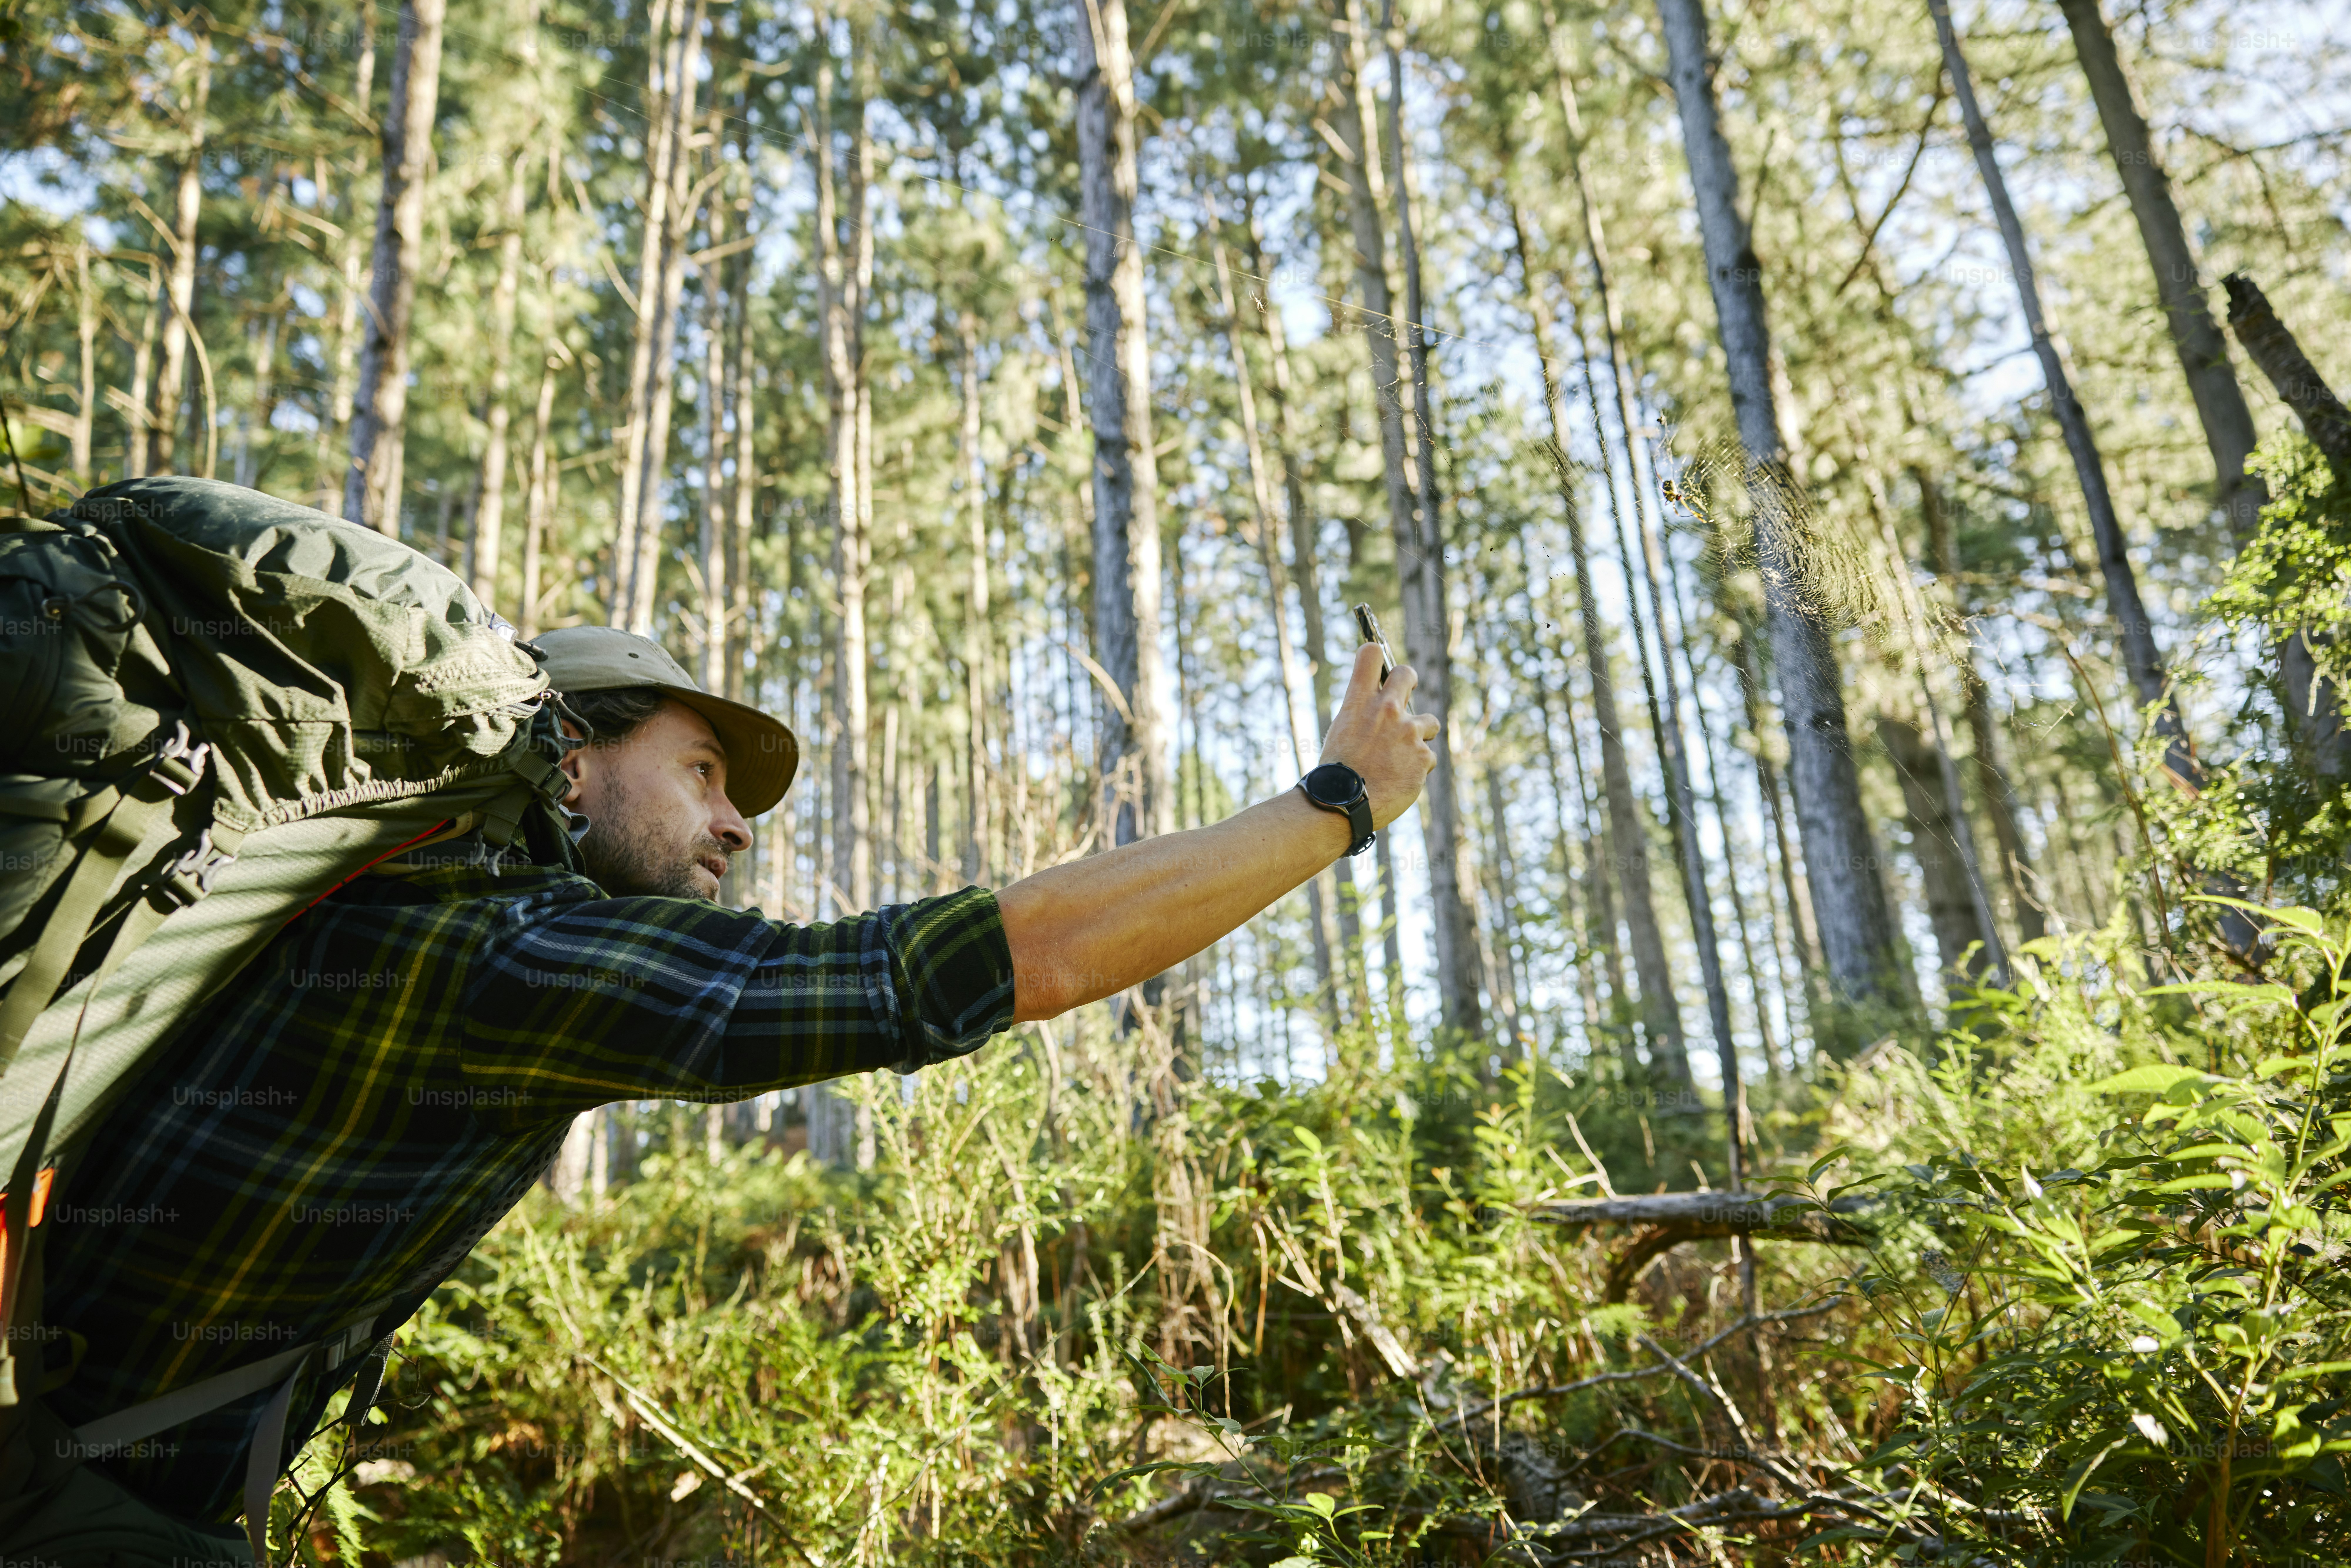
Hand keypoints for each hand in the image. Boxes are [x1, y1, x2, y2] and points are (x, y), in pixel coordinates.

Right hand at [1317, 643, 1440, 828]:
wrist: (1343, 805)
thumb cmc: (1337, 774)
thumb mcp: (1342, 733)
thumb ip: (1362, 716)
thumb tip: (1377, 712)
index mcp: (1359, 702)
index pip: (1370, 655)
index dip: (1375, 656)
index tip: (1377, 667)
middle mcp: (1386, 710)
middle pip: (1406, 673)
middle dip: (1408, 681)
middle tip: (1406, 693)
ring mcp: (1408, 732)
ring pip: (1430, 722)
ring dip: (1420, 736)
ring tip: (1401, 757)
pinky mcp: (1423, 757)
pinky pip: (1427, 758)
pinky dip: (1417, 769)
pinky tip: (1400, 780)